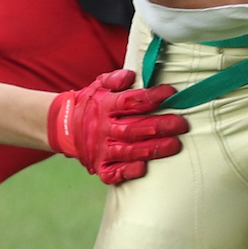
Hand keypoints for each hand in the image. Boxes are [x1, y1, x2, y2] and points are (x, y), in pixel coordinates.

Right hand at [45, 68, 188, 184]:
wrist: (65, 127)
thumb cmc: (93, 104)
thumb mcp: (99, 86)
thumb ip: (115, 79)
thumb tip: (130, 75)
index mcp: (104, 106)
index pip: (129, 101)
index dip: (150, 97)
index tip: (170, 92)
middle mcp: (102, 128)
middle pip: (132, 128)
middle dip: (158, 126)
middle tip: (181, 124)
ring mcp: (101, 149)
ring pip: (127, 151)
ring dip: (151, 149)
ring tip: (174, 145)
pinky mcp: (100, 167)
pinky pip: (113, 172)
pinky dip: (127, 172)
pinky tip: (143, 168)